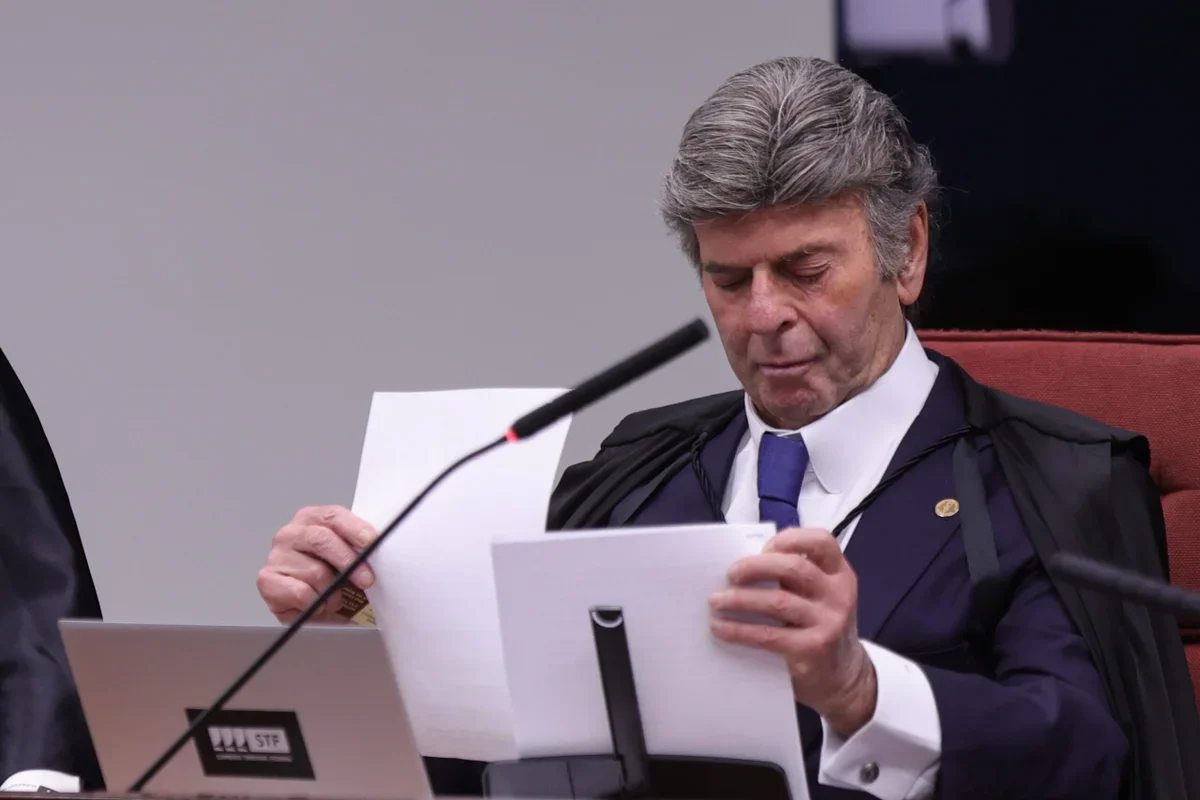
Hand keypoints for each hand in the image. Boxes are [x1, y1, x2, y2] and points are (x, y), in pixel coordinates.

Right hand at [257, 505, 377, 623]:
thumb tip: (382, 549)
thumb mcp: (348, 556)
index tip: (371, 541)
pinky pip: (301, 593)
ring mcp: (276, 556)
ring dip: (331, 591)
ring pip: (314, 572)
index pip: (333, 516)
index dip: (354, 528)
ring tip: (333, 597)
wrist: (308, 604)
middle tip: (366, 579)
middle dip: (349, 561)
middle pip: (322, 540)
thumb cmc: (331, 575)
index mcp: (311, 518)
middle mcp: (290, 533)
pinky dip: (315, 604)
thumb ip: (359, 548)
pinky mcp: (267, 580)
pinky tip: (316, 604)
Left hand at [708, 526, 876, 736]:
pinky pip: (769, 635)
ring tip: (716, 601)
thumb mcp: (818, 596)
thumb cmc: (820, 626)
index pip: (821, 541)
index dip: (790, 539)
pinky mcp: (813, 648)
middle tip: (730, 574)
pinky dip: (740, 630)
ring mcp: (828, 622)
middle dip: (755, 567)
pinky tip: (721, 628)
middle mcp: (838, 594)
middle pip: (794, 568)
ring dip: (740, 599)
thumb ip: (794, 578)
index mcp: (839, 573)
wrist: (843, 676)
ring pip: (777, 601)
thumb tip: (743, 566)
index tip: (763, 547)